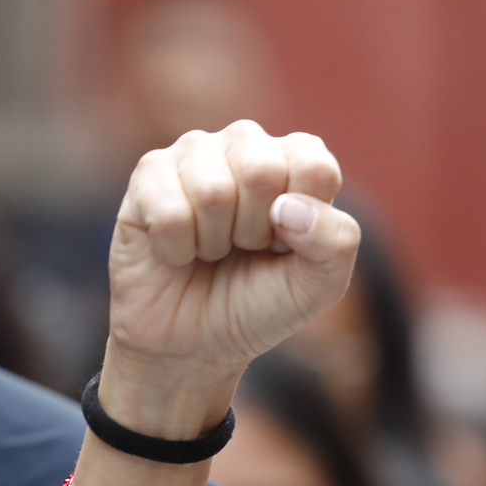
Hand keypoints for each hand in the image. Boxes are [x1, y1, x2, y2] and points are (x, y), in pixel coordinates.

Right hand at [103, 120, 359, 436]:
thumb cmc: (262, 301)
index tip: (287, 246)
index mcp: (297, 160)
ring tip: (213, 250)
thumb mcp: (319, 285)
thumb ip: (336, 242)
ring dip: (215, 242)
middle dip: (256, 231)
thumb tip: (287, 207)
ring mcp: (194, 153)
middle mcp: (246, 144)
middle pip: (262, 170)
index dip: (303, 221)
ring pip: (212, 191)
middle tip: (246, 248)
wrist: (196, 341)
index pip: (313, 165)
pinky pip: (169, 211)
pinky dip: (179, 250)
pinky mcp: (149, 173)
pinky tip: (179, 251)